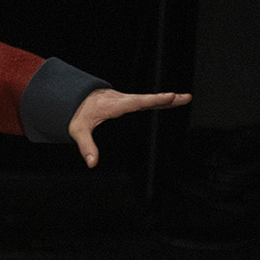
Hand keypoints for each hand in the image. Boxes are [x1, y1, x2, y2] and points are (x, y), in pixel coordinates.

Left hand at [69, 87, 191, 166]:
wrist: (75, 97)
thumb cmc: (78, 113)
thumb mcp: (78, 130)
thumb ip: (86, 146)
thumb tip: (92, 162)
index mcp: (114, 105)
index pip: (136, 102)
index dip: (152, 100)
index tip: (168, 96)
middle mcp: (122, 100)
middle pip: (147, 99)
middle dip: (165, 98)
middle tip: (184, 97)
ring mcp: (125, 100)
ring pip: (148, 100)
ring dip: (166, 99)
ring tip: (184, 98)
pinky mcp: (126, 102)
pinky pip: (145, 101)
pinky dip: (157, 101)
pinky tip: (169, 102)